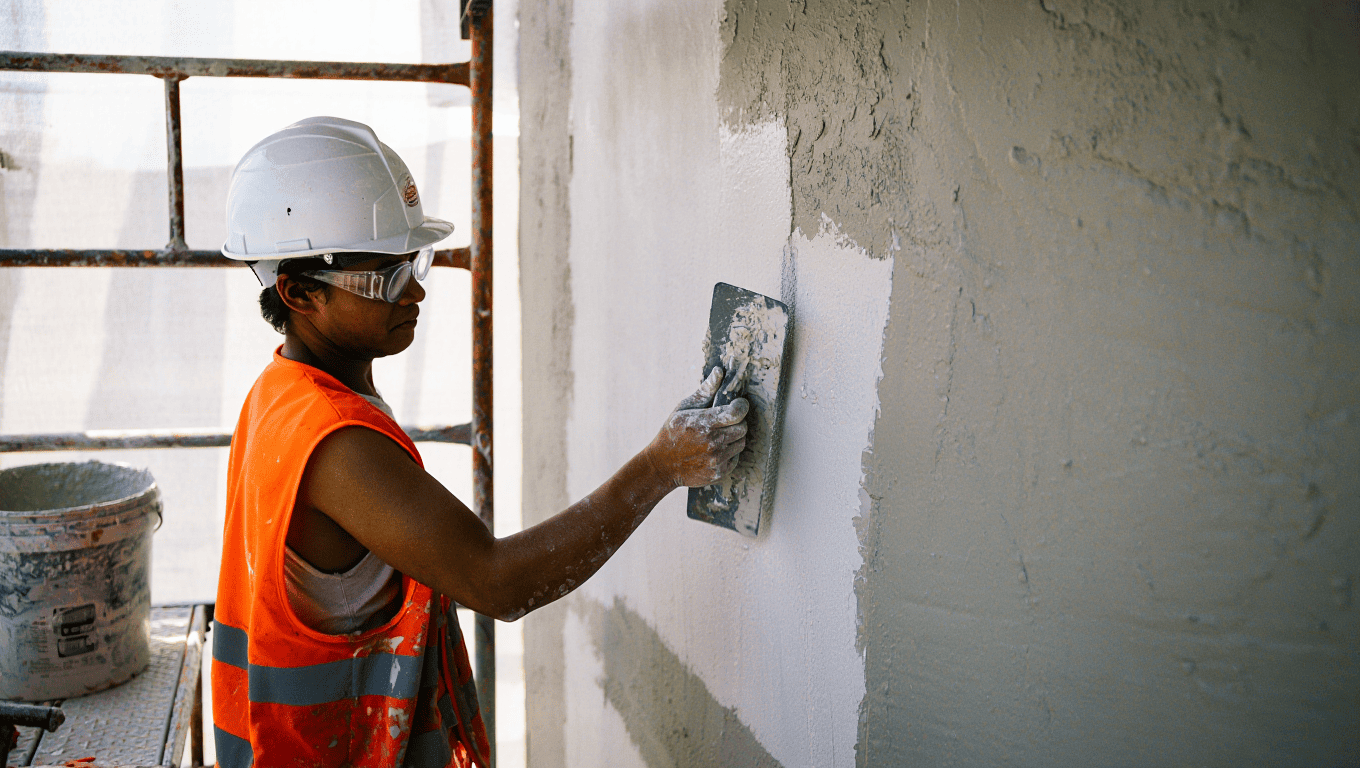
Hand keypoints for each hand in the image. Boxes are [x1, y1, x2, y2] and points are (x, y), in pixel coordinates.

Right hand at [645, 367, 748, 487]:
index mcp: (703, 423)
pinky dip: (729, 452)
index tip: (737, 404)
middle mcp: (712, 442)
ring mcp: (716, 459)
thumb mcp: (684, 408)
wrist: (662, 466)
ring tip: (717, 435)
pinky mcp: (719, 472)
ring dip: (734, 437)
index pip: (737, 413)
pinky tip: (714, 450)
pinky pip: (735, 458)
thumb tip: (719, 371)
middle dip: (737, 422)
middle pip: (743, 427)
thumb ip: (705, 391)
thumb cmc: (673, 432)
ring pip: (741, 442)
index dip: (741, 406)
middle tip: (724, 421)